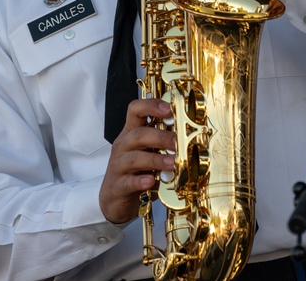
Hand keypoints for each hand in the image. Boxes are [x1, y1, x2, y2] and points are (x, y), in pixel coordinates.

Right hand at [99, 98, 176, 223]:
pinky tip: (151, 181)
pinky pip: (128, 182)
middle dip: (160, 137)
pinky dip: (140, 181)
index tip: (169, 109)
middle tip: (177, 143)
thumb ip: (163, 144)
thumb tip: (191, 137)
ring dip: (155, 159)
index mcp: (131, 133)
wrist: (114, 199)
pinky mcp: (118, 186)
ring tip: (172, 163)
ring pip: (134, 158)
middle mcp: (123, 146)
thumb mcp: (148, 152)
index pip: (135, 110)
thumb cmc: (135, 171)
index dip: (151, 106)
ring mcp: (118, 166)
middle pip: (138, 134)